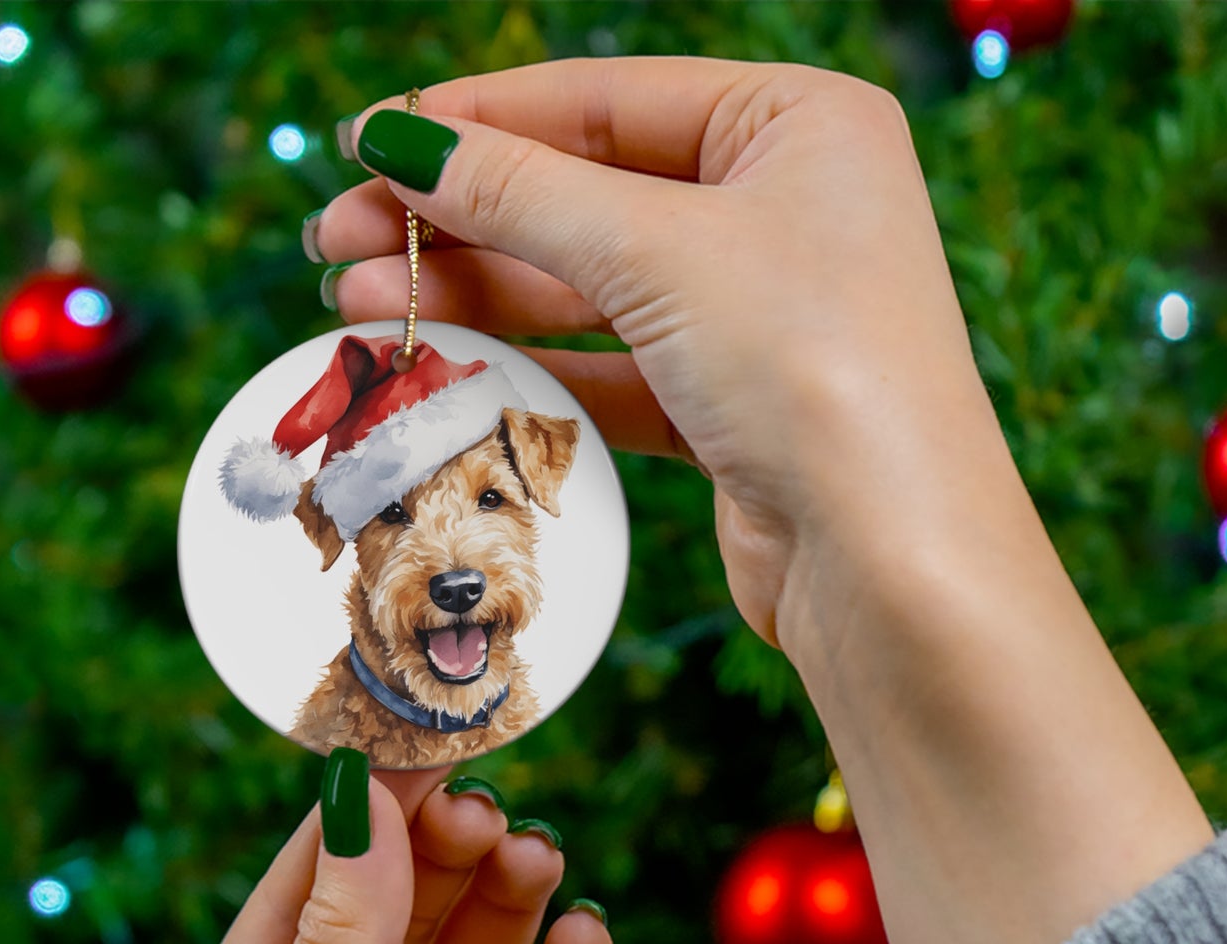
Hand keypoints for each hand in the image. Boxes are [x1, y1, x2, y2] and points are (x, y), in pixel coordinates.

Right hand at [313, 56, 1004, 651]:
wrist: (889, 560)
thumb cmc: (811, 368)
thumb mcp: (658, 251)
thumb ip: (522, 192)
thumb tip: (401, 141)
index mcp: (799, 125)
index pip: (607, 100)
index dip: (478, 120)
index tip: (367, 142)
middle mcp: (785, 210)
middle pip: (588, 194)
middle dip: (459, 219)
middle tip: (337, 240)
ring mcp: (760, 314)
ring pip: (591, 288)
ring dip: (477, 296)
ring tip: (359, 305)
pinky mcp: (733, 407)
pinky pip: (614, 369)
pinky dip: (533, 369)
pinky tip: (446, 366)